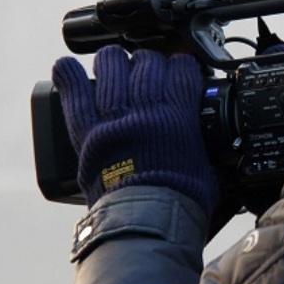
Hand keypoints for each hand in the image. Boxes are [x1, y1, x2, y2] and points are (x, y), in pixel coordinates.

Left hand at [52, 46, 219, 213]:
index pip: (182, 68)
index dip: (182, 66)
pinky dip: (67, 76)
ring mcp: (112, 117)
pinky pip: (73, 94)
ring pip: (111, 65)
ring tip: (115, 64)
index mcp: (178, 114)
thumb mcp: (208, 165)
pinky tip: (65, 66)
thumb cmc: (180, 200)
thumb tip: (217, 141)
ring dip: (114, 60)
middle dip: (150, 62)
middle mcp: (145, 109)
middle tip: (149, 70)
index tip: (180, 71)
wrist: (148, 223)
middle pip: (147, 61)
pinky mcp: (86, 131)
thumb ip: (206, 143)